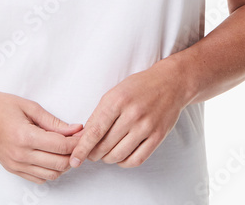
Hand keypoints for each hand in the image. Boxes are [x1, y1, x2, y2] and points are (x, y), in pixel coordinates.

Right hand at [0, 86, 83, 183]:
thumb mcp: (29, 106)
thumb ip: (53, 121)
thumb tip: (75, 129)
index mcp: (25, 136)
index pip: (61, 146)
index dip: (76, 141)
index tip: (84, 133)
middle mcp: (20, 155)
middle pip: (59, 164)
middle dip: (73, 153)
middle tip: (78, 140)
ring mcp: (15, 165)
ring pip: (51, 175)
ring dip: (63, 164)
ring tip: (66, 147)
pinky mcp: (12, 169)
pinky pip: (38, 178)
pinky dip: (50, 170)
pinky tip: (51, 156)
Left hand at [69, 59, 186, 169]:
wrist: (171, 82)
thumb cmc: (139, 87)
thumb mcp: (115, 92)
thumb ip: (100, 114)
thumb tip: (83, 138)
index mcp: (117, 100)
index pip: (95, 131)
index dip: (82, 148)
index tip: (74, 160)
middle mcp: (132, 113)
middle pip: (105, 146)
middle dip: (93, 154)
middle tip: (91, 153)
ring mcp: (146, 126)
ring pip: (119, 155)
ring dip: (107, 159)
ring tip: (105, 154)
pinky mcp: (157, 136)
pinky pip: (136, 159)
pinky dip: (124, 162)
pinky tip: (121, 157)